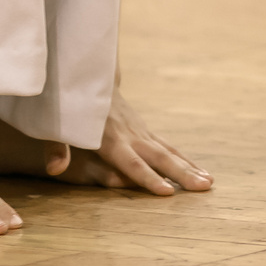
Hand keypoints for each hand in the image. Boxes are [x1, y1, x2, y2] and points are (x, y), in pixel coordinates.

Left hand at [45, 91, 211, 193]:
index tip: (168, 192)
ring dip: (190, 167)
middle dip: (182, 173)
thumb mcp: (57, 125)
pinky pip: (167, 146)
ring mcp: (140, 130)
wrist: (87, 74)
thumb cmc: (69, 105)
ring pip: (168, 151)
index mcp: (109, 138)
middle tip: (204, 187)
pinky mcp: (144, 130)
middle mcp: (130, 134)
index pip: (131, 162)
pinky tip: (198, 171)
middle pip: (160, 157)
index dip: (148, 178)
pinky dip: (184, 159)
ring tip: (209, 182)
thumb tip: (55, 169)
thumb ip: (57, 146)